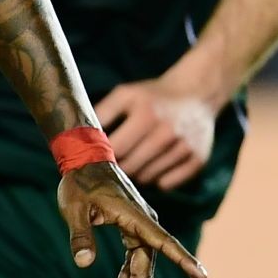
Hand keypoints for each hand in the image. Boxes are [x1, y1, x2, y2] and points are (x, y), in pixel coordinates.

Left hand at [57, 161, 207, 277]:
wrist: (84, 161)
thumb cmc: (79, 182)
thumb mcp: (73, 208)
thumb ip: (80, 235)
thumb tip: (84, 263)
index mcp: (135, 217)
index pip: (164, 242)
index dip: (183, 260)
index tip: (203, 276)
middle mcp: (144, 225)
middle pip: (145, 269)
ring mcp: (139, 229)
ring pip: (141, 269)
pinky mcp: (132, 231)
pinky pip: (134, 261)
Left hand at [94, 72, 219, 190]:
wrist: (197, 93)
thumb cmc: (152, 96)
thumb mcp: (125, 95)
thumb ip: (102, 114)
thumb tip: (79, 138)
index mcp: (147, 114)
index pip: (116, 149)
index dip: (103, 156)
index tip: (94, 157)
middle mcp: (168, 132)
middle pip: (131, 167)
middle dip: (118, 166)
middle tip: (113, 161)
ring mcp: (185, 147)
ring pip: (147, 178)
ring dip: (136, 172)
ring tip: (135, 158)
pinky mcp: (199, 160)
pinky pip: (167, 184)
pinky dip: (157, 179)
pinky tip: (155, 164)